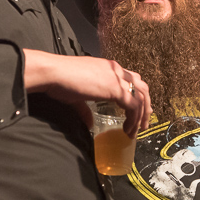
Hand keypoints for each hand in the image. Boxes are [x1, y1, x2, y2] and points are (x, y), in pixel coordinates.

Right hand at [23, 50, 151, 136]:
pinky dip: (134, 119)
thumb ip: (86, 109)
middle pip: (142, 88)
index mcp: (109, 68)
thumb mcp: (77, 97)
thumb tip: (89, 123)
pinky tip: (127, 129)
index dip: (138, 96)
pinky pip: (133, 106)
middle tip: (144, 124)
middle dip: (146, 107)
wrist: (53, 73)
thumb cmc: (60, 81)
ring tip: (137, 131)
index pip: (132, 80)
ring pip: (141, 98)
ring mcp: (117, 78)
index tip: (137, 112)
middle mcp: (116, 70)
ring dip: (141, 117)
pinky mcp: (115, 88)